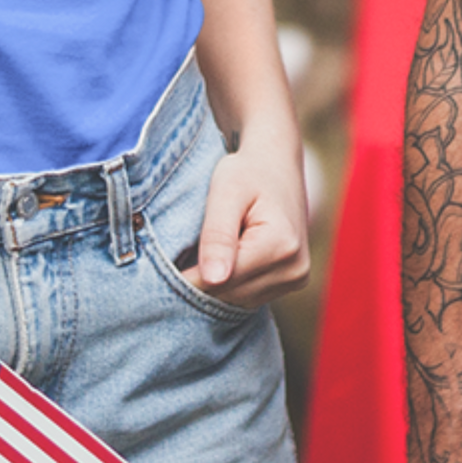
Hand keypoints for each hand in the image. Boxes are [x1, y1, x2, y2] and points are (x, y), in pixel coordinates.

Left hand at [189, 138, 312, 305]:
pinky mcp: (293, 281)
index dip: (188, 277)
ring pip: (238, 300)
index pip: (222, 281)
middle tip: (181, 253)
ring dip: (217, 283)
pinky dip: (232, 283)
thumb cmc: (247, 171)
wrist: (277, 162)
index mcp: (280, 246)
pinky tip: (224, 258)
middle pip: (230, 294)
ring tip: (207, 250)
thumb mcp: (226, 193)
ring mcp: (297, 278)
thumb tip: (213, 279)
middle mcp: (295, 268)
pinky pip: (250, 296)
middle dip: (203, 280)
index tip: (164, 264)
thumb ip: (218, 236)